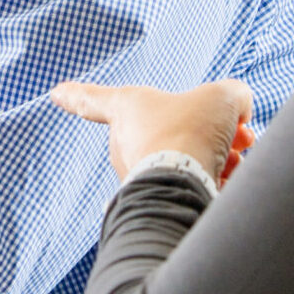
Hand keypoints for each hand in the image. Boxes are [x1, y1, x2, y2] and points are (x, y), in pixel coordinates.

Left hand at [51, 78, 255, 184]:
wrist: (183, 182)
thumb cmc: (190, 131)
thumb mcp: (221, 96)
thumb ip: (232, 95)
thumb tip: (239, 111)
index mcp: (127, 108)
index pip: (93, 99)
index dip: (76, 94)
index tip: (54, 93)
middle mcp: (126, 141)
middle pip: (171, 129)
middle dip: (211, 130)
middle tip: (238, 134)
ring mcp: (139, 173)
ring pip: (184, 157)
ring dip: (219, 155)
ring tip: (237, 156)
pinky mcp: (157, 200)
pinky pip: (189, 184)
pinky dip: (215, 180)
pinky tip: (232, 179)